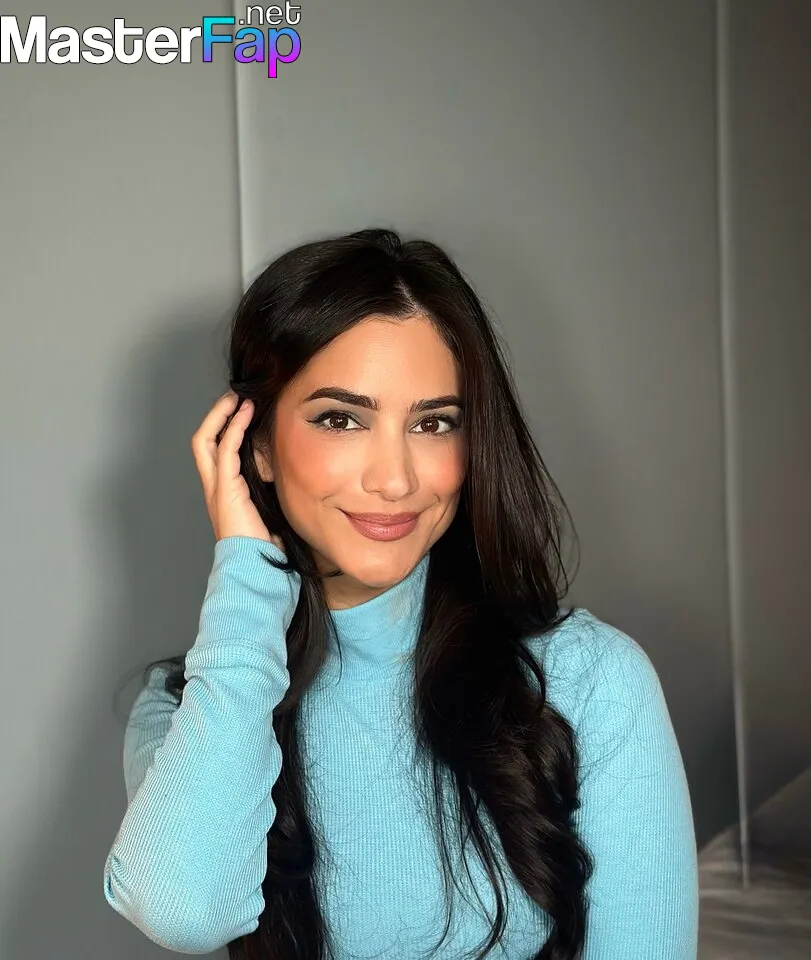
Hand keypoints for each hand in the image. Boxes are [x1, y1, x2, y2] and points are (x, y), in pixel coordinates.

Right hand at [191, 390, 285, 552]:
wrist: (256, 566)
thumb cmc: (264, 547)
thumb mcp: (269, 512)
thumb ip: (270, 494)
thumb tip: (288, 482)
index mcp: (223, 492)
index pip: (214, 452)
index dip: (224, 428)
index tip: (242, 411)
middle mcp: (214, 487)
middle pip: (202, 441)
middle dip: (215, 416)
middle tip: (233, 397)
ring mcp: (216, 487)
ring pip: (206, 441)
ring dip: (221, 416)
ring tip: (236, 399)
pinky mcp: (226, 489)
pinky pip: (225, 450)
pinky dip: (233, 428)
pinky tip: (244, 415)